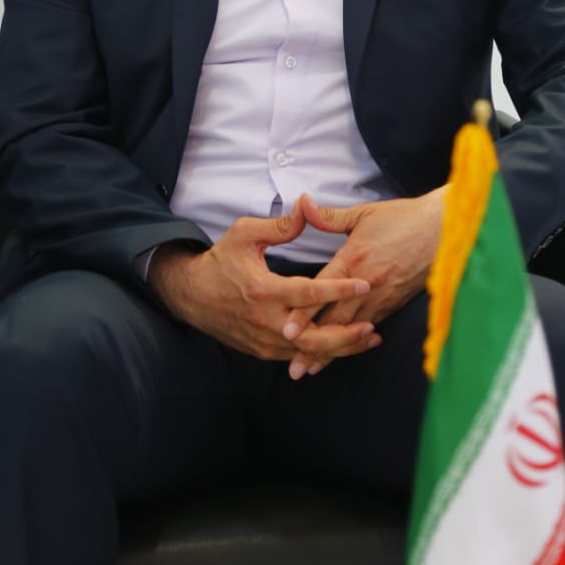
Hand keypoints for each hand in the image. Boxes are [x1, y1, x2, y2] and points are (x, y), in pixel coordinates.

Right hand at [147, 202, 379, 362]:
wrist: (191, 295)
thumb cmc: (220, 261)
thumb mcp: (244, 233)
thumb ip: (279, 226)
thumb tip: (306, 208)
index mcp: (264, 290)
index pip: (308, 293)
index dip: (339, 290)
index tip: (365, 284)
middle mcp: (265, 320)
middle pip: (313, 337)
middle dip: (346, 335)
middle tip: (373, 326)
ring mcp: (263, 340)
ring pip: (307, 352)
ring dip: (340, 348)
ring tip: (369, 338)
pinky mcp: (262, 350)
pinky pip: (296, 356)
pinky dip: (322, 354)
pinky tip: (344, 346)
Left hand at [282, 187, 446, 378]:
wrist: (444, 229)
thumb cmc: (403, 219)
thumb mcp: (362, 213)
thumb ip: (328, 216)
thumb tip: (301, 202)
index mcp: (354, 260)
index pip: (322, 292)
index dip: (303, 313)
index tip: (286, 330)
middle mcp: (367, 285)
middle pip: (335, 321)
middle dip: (312, 345)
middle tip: (293, 368)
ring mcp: (382, 297)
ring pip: (351, 331)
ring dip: (330, 352)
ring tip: (310, 369)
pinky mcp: (394, 304)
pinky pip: (369, 328)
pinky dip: (353, 343)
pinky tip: (341, 354)